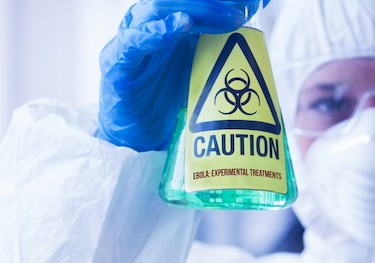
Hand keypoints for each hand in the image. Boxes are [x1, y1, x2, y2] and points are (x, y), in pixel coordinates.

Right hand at [97, 0, 260, 151]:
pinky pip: (135, 41)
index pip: (194, 0)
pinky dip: (157, 31)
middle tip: (246, 10)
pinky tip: (181, 25)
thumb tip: (253, 29)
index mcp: (167, 21)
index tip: (257, 3)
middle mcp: (147, 23)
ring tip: (229, 18)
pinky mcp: (117, 64)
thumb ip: (218, 46)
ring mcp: (131, 40)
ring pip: (158, 9)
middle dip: (215, 2)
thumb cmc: (167, 100)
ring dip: (197, 10)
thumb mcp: (200, 68)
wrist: (137, 137)